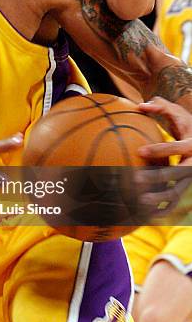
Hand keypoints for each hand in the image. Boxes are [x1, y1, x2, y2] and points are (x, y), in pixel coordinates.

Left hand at [136, 97, 191, 216]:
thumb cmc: (189, 127)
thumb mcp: (179, 114)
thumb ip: (161, 107)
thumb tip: (141, 105)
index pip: (176, 148)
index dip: (159, 149)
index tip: (140, 151)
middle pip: (176, 173)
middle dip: (156, 178)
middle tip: (134, 180)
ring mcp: (191, 180)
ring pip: (177, 192)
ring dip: (158, 199)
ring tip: (138, 202)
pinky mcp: (188, 190)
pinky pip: (177, 204)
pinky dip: (164, 211)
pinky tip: (147, 217)